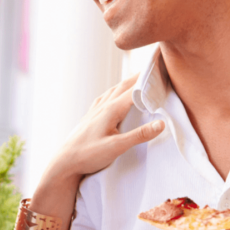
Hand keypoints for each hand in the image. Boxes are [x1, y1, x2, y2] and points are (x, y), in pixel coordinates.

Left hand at [48, 74, 164, 178]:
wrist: (65, 162)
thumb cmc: (89, 155)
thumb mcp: (117, 147)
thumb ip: (139, 135)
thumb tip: (161, 123)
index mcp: (111, 109)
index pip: (135, 89)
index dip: (150, 79)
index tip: (164, 69)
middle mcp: (103, 105)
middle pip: (125, 85)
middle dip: (141, 76)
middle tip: (156, 67)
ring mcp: (96, 109)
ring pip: (115, 89)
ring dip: (129, 82)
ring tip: (140, 77)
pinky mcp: (91, 116)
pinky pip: (106, 97)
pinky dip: (116, 91)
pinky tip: (115, 93)